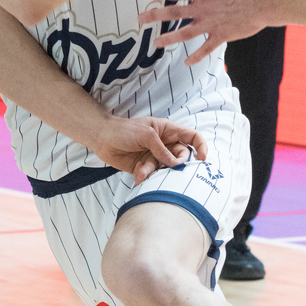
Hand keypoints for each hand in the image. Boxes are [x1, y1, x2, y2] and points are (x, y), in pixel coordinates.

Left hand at [90, 116, 208, 184]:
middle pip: (182, 156)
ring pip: (166, 168)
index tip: (203, 159)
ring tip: (143, 171)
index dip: (200, 146)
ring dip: (155, 171)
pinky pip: (153, 174)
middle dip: (177, 163)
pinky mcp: (146, 167)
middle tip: (170, 166)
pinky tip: (138, 175)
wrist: (103, 139)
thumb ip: (161, 150)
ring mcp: (156, 157)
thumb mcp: (146, 135)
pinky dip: (146, 175)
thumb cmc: (125, 130)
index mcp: (169, 131)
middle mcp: (165, 144)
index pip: (191, 137)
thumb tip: (175, 164)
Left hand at [139, 0, 269, 63]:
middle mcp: (203, 10)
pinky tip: (186, 62)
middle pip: (174, 14)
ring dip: (170, 38)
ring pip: (186, 34)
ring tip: (156, 43)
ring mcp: (211, 24)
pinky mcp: (222, 36)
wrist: (264, 3)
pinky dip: (196, 56)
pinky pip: (207, 48)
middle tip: (139, 19)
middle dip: (155, 16)